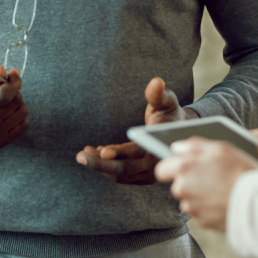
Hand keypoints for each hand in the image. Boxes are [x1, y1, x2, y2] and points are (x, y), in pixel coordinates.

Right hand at [0, 66, 27, 148]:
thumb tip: (3, 73)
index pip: (3, 95)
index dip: (13, 82)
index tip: (13, 74)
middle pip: (15, 103)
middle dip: (13, 90)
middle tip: (2, 88)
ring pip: (22, 113)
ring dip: (17, 102)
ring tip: (3, 100)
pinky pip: (23, 125)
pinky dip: (19, 115)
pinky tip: (7, 111)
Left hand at [76, 77, 199, 184]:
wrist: (178, 134)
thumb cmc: (171, 116)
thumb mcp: (167, 103)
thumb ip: (159, 95)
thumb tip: (156, 81)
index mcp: (158, 148)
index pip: (137, 154)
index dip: (120, 153)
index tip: (103, 151)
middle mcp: (153, 166)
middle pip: (123, 170)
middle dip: (100, 165)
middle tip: (79, 156)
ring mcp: (146, 174)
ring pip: (119, 175)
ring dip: (99, 166)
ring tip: (83, 153)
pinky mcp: (139, 176)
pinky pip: (120, 175)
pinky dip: (106, 167)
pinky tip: (95, 153)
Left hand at [154, 137, 257, 230]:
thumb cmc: (240, 172)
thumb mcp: (220, 148)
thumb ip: (194, 145)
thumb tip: (177, 148)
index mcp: (183, 169)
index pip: (161, 170)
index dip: (171, 168)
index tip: (181, 167)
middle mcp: (183, 189)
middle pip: (178, 185)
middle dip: (190, 181)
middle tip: (212, 177)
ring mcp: (192, 208)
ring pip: (189, 200)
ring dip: (200, 195)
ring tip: (221, 190)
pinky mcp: (202, 222)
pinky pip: (201, 212)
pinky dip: (209, 208)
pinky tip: (223, 201)